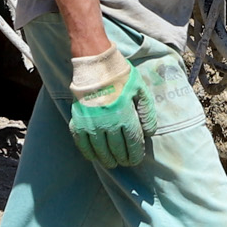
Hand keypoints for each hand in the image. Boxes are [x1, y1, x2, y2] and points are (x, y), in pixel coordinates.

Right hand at [64, 48, 147, 167]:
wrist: (95, 64)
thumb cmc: (121, 75)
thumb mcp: (140, 90)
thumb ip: (147, 112)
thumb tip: (149, 133)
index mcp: (125, 115)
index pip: (132, 143)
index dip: (135, 154)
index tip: (136, 160)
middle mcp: (108, 123)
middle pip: (116, 150)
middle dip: (123, 159)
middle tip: (125, 163)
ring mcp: (91, 123)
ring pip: (100, 150)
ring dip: (107, 159)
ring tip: (111, 163)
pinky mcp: (78, 121)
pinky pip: (82, 143)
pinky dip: (88, 153)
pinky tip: (94, 157)